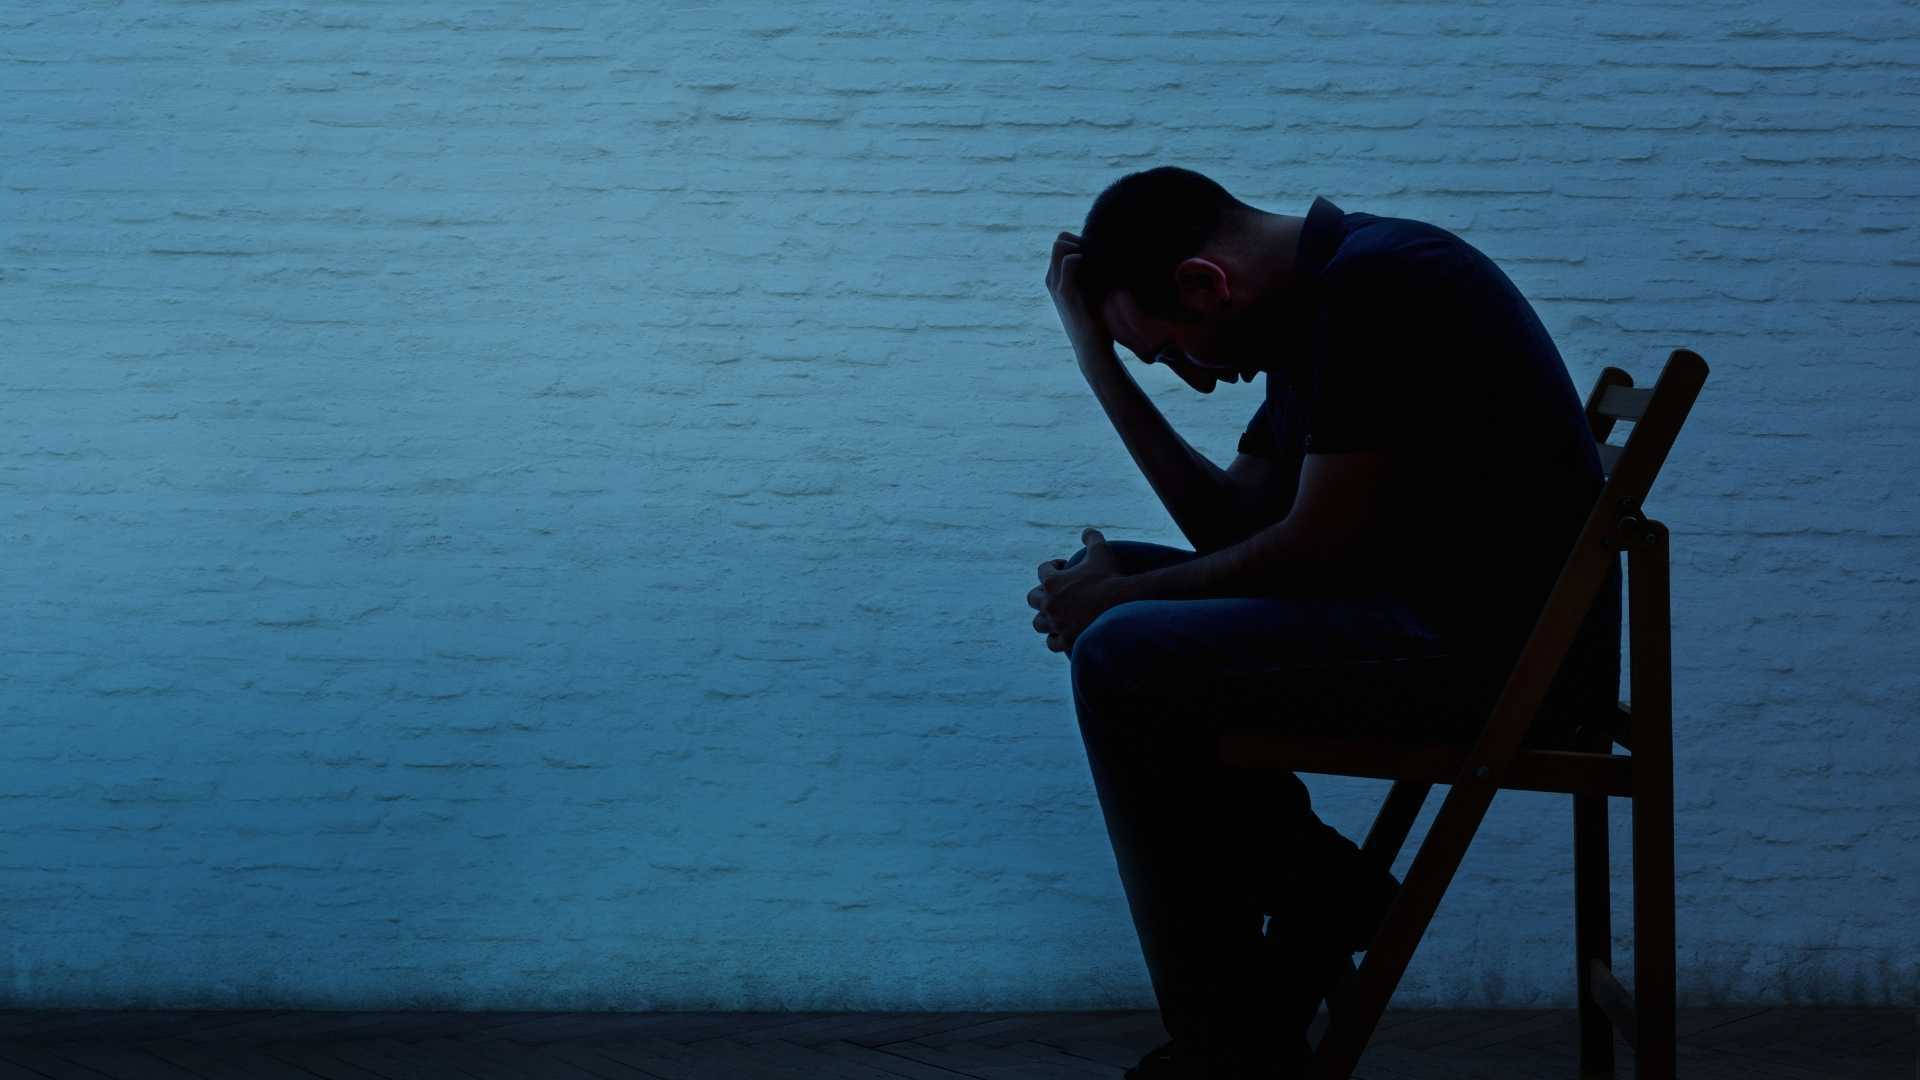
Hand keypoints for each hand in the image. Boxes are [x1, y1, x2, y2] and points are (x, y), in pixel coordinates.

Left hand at [1028, 528, 1128, 653]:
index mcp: (1053, 580)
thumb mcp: (1101, 552)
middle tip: (1057, 594)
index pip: (1042, 570)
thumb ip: (1092, 538)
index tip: (1064, 567)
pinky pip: (1052, 642)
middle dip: (1042, 594)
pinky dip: (1056, 638)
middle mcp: (1049, 603)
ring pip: (1038, 623)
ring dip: (1045, 618)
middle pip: (1033, 598)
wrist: (1124, 605)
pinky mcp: (1067, 639)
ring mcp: (1056, 623)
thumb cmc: (1111, 577)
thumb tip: (1086, 532)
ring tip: (1056, 616)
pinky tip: (1064, 634)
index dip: (1053, 567)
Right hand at [1045, 232, 1112, 357]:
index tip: (1098, 251)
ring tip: (1097, 258)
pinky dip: (1081, 256)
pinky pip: (1068, 262)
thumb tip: (1108, 254)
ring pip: (1059, 246)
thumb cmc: (1096, 322)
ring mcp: (1056, 286)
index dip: (1079, 240)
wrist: (1093, 348)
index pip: (1061, 244)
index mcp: (1057, 279)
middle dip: (1078, 239)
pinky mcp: (1065, 293)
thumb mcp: (1093, 293)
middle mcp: (1052, 280)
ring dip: (1079, 245)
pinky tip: (1095, 264)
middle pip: (1059, 241)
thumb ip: (1093, 274)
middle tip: (1099, 252)